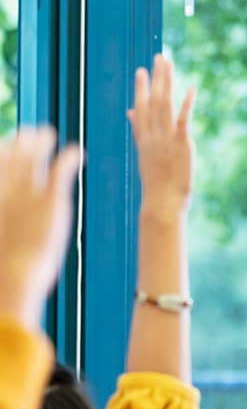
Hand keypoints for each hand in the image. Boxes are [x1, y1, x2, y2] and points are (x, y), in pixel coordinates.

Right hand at [0, 127, 79, 328]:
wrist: (11, 276)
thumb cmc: (2, 271)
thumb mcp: (4, 241)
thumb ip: (7, 222)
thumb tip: (8, 249)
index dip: (1, 151)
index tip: (7, 144)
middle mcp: (7, 190)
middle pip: (12, 156)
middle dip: (20, 141)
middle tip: (30, 132)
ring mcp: (28, 193)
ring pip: (33, 157)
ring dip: (41, 142)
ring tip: (48, 133)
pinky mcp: (52, 200)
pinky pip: (61, 170)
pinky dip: (69, 158)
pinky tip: (77, 152)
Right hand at [127, 53, 194, 212]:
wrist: (162, 202)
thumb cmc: (156, 183)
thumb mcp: (146, 155)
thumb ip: (139, 131)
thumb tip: (131, 112)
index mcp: (144, 138)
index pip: (141, 108)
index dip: (141, 88)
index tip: (141, 70)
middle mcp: (153, 135)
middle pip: (152, 101)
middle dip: (156, 79)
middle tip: (159, 57)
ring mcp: (166, 138)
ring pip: (164, 105)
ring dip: (167, 83)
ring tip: (169, 64)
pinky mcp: (181, 144)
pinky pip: (183, 120)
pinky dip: (186, 104)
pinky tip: (191, 89)